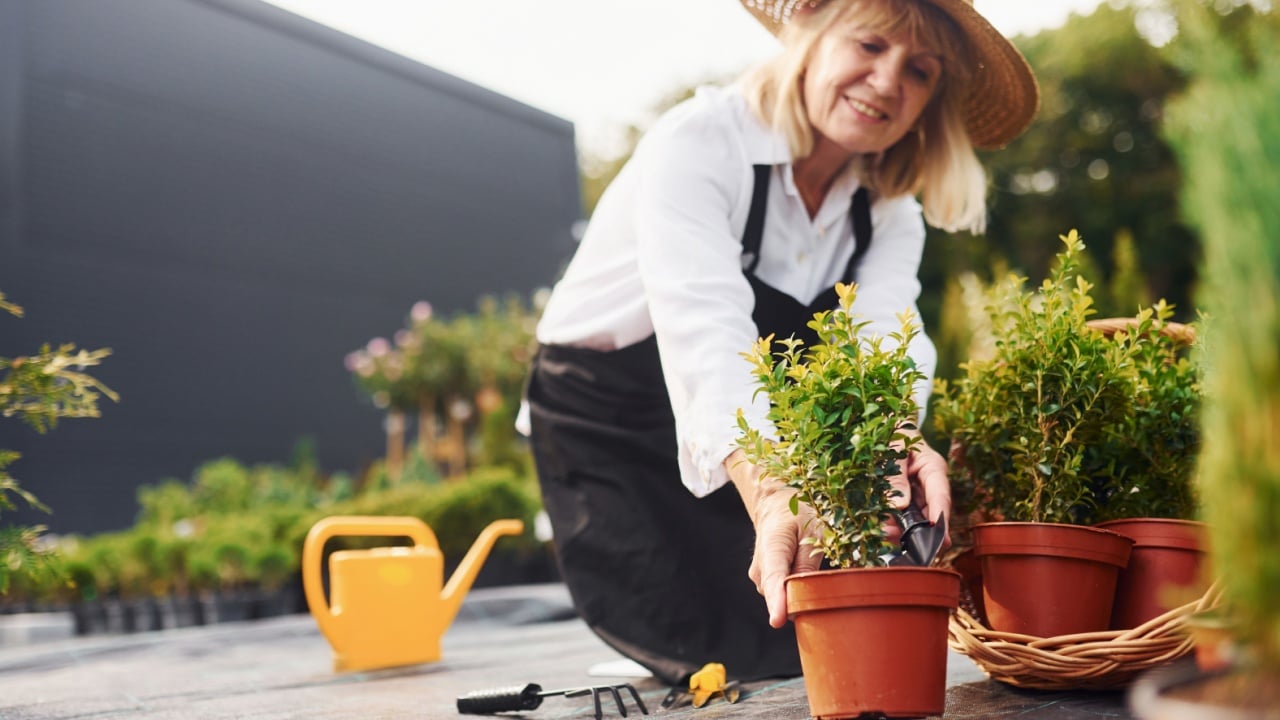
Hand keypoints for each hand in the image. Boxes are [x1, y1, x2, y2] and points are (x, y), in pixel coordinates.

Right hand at [725, 450, 820, 628]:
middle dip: (800, 601)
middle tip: (825, 590)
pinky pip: (781, 594)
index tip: (778, 621)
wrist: (774, 506)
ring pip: (782, 597)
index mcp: (772, 548)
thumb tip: (807, 592)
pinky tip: (803, 577)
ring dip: (798, 594)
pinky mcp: (764, 582)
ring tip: (811, 571)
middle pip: (779, 596)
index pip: (774, 581)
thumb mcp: (811, 531)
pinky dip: (794, 592)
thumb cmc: (797, 515)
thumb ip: (808, 562)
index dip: (777, 603)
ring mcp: (760, 577)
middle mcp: (760, 568)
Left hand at [885, 428, 951, 543]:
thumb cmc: (893, 432)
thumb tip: (900, 505)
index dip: (940, 518)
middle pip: (929, 513)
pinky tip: (882, 530)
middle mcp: (929, 485)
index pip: (941, 496)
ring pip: (915, 518)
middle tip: (905, 544)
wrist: (886, 428)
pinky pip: (901, 516)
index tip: (939, 538)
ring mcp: (917, 494)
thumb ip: (896, 475)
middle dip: (919, 531)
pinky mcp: (905, 499)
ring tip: (886, 535)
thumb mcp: (893, 449)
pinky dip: (892, 524)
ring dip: (902, 530)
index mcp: (933, 468)